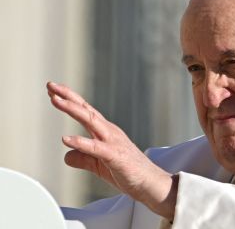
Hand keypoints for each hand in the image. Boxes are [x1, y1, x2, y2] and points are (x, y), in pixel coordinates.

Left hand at [46, 82, 176, 218]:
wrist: (150, 183)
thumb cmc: (128, 172)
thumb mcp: (99, 165)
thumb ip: (83, 158)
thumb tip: (66, 155)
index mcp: (106, 132)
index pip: (86, 111)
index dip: (70, 100)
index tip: (54, 90)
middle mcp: (109, 132)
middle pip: (86, 110)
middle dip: (68, 96)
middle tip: (51, 85)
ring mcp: (113, 142)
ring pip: (91, 121)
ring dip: (72, 109)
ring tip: (55, 100)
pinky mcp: (115, 156)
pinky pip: (95, 147)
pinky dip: (81, 142)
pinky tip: (66, 139)